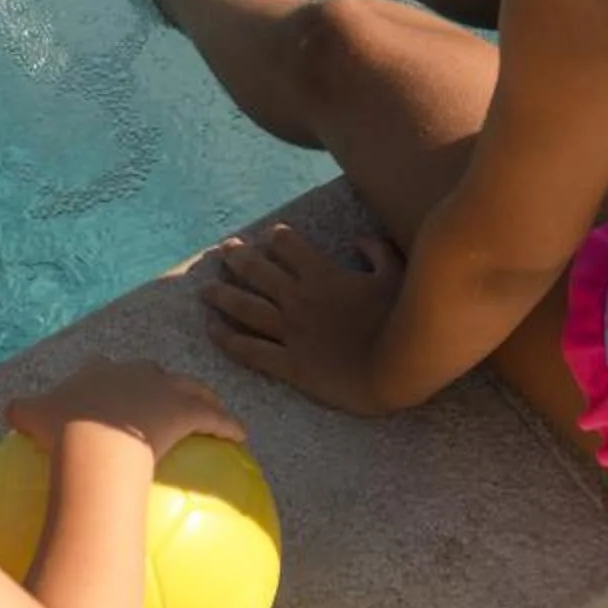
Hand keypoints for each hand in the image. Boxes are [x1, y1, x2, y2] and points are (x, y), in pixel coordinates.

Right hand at [5, 357, 245, 462]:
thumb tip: (7, 410)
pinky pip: (214, 419)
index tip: (111, 383)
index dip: (108, 374)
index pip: (105, 365)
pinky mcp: (187, 411)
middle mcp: (134, 371)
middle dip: (157, 381)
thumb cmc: (62, 433)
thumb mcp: (31, 417)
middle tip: (162, 395)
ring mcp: (163, 389)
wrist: (94, 443)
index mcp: (100, 371)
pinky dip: (228, 425)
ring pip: (190, 388)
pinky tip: (241, 436)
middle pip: (151, 371)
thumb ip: (21, 411)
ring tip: (209, 406)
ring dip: (201, 396)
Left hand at [203, 224, 404, 414]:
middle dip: (237, 258)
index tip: (267, 236)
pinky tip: (211, 331)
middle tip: (223, 252)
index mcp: (322, 275)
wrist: (396, 370)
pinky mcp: (288, 364)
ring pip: (245, 308)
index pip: (288, 246)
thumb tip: (361, 240)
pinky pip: (250, 350)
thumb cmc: (402, 322)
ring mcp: (290, 332)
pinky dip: (228, 340)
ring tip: (205, 289)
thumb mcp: (397, 276)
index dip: (275, 238)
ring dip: (223, 295)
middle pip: (257, 271)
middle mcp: (298, 299)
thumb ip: (378, 254)